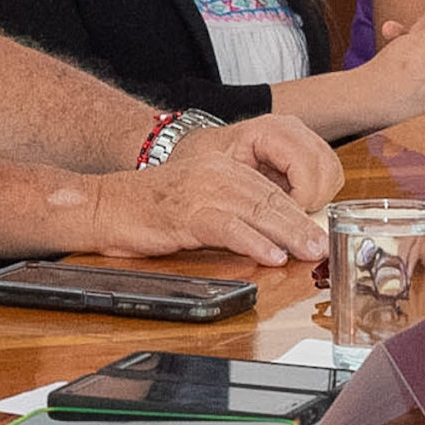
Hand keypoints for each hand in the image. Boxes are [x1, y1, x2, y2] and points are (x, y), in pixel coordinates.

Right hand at [68, 153, 325, 264]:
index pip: (270, 191)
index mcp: (221, 169)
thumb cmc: (145, 210)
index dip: (298, 214)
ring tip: (309, 251)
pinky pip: (227, 228)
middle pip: (270, 200)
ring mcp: (201, 192)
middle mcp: (215, 174)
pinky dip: (252, 242)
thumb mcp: (194, 205)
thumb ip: (228, 213)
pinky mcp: (185, 214)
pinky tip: (270, 255)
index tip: (318, 233)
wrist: (100, 205)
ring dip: (287, 234)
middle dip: (301, 225)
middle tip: (323, 245)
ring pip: (255, 212)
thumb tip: (268, 238)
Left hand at [175, 114, 341, 208]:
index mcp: (269, 130)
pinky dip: (319, 194)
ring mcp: (304, 137)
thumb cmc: (209, 162)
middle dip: (313, 199)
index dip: (302, 196)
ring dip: (318, 198)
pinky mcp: (310, 151)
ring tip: (292, 212)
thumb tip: (268, 225)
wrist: (206, 151)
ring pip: (332, 173)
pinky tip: (296, 204)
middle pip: (325, 168)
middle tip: (293, 219)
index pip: (305, 163)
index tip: (288, 215)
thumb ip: (244, 192)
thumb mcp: (219, 176)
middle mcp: (291, 129)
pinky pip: (330, 177)